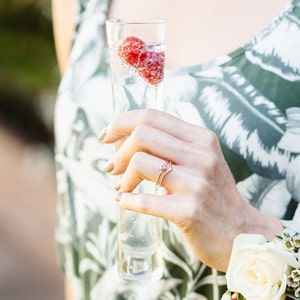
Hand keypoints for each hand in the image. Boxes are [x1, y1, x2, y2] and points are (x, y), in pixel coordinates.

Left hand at [99, 109, 282, 270]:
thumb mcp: (200, 161)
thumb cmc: (212, 194)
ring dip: (122, 177)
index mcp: (201, 139)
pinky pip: (145, 200)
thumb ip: (169, 147)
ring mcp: (197, 183)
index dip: (121, 122)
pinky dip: (128, 200)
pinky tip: (124, 200)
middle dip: (118, 150)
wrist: (241, 233)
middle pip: (142, 135)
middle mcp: (201, 156)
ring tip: (122, 187)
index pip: (152, 116)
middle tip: (111, 166)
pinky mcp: (190, 211)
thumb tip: (123, 139)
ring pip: (139, 163)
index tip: (106, 136)